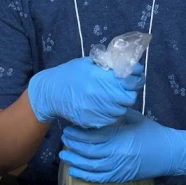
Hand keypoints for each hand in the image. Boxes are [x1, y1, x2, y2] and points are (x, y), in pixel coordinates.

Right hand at [27, 58, 143, 127]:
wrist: (50, 93)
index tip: (134, 77)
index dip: (135, 80)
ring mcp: (95, 111)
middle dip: (128, 93)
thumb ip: (108, 64)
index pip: (129, 83)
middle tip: (122, 89)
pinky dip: (110, 114)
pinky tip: (103, 107)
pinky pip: (109, 120)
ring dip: (120, 104)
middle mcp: (98, 95)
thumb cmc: (69, 74)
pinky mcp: (91, 122)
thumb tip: (129, 66)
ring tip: (111, 98)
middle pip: (128, 99)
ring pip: (120, 111)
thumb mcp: (88, 63)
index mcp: (99, 77)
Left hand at [59, 109, 185, 182]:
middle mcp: (117, 154)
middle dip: (73, 146)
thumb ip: (117, 115)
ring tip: (64, 156)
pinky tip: (74, 171)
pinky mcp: (120, 177)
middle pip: (89, 152)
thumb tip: (100, 109)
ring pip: (91, 167)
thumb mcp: (135, 119)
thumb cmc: (153, 133)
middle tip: (64, 139)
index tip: (69, 128)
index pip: (94, 137)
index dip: (78, 133)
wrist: (170, 154)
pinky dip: (85, 176)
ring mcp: (118, 168)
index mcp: (121, 138)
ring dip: (75, 161)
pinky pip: (99, 179)